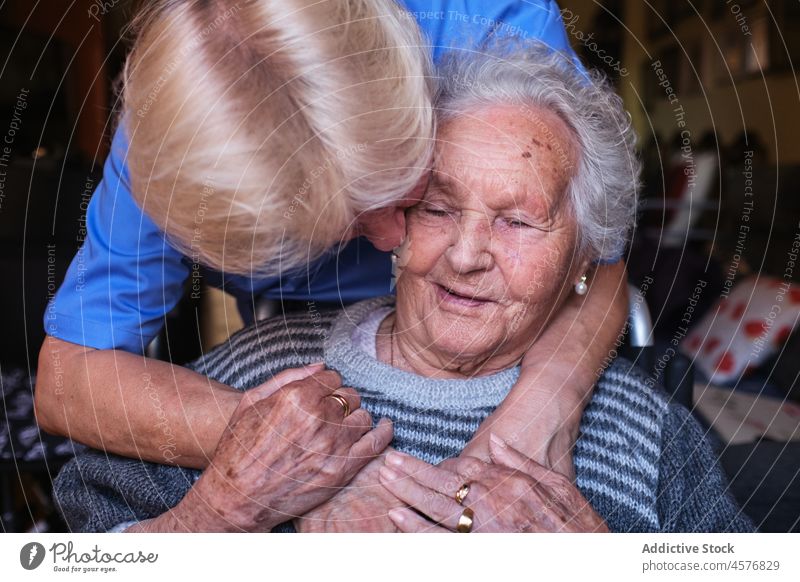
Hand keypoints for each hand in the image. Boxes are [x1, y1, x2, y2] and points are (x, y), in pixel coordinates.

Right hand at [173, 364, 393, 531]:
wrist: (236, 498)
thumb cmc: (238, 449)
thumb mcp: (251, 402)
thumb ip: (287, 377)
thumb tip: (319, 365)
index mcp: (297, 397)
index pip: (332, 377)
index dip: (326, 385)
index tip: (320, 395)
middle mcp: (319, 418)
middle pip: (350, 395)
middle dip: (341, 400)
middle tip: (329, 413)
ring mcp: (333, 445)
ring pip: (364, 416)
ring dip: (355, 418)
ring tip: (342, 426)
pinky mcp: (343, 470)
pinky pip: (377, 443)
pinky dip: (384, 432)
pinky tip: (384, 427)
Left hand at [379, 435, 607, 532]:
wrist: (593, 556)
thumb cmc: (580, 527)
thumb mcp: (561, 486)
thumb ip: (524, 464)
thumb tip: (497, 444)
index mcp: (511, 485)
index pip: (466, 468)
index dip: (437, 464)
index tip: (416, 459)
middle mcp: (496, 503)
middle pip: (445, 483)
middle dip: (413, 472)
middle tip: (387, 461)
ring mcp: (487, 530)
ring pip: (439, 508)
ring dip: (409, 493)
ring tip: (386, 480)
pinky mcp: (483, 552)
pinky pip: (445, 541)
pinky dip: (419, 529)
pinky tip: (398, 518)